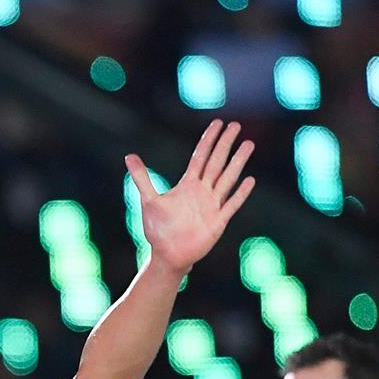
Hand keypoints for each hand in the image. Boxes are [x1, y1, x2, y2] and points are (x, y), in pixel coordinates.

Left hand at [128, 119, 254, 273]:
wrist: (168, 255)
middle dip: (225, 144)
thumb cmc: (158, 229)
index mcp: (188, 185)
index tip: (219, 122)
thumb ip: (141, 178)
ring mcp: (212, 205)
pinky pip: (231, 204)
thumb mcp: (148, 200)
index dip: (209, 139)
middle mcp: (202, 191)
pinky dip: (240, 193)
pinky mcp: (218, 221)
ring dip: (237, 162)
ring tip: (248, 144)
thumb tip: (128, 156)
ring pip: (227, 178)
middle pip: (216, 162)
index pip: (201, 156)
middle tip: (236, 125)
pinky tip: (250, 180)